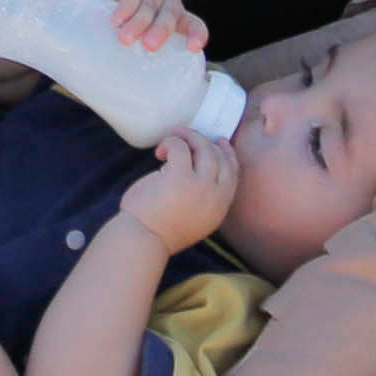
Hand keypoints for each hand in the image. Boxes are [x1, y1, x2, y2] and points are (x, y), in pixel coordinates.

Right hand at [81, 0, 208, 55]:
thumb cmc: (115, 25)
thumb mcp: (131, 40)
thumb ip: (132, 59)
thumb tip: (117, 103)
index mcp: (173, 18)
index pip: (193, 24)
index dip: (197, 34)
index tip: (194, 47)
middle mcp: (166, 1)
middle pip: (171, 15)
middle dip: (162, 30)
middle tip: (149, 46)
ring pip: (151, 5)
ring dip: (139, 22)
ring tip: (125, 39)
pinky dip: (125, 8)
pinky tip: (116, 20)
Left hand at [120, 125, 240, 248]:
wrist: (142, 240)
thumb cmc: (158, 230)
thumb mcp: (193, 219)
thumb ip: (201, 199)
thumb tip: (195, 166)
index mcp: (219, 209)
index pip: (233, 174)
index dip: (228, 155)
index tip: (220, 143)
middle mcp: (215, 197)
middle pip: (221, 158)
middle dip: (206, 142)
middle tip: (188, 136)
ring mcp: (199, 186)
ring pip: (205, 149)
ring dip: (189, 137)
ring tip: (173, 138)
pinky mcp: (179, 177)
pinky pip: (181, 147)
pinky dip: (171, 143)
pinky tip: (160, 152)